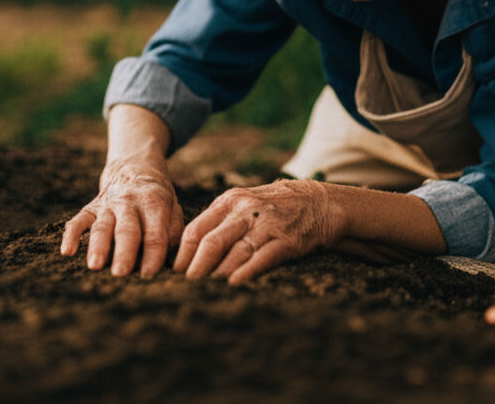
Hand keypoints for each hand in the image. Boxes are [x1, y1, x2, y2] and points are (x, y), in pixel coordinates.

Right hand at [60, 157, 183, 278]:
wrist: (133, 167)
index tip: (149, 274)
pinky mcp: (90, 208)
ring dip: (98, 246)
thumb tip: (171, 254)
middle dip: (124, 252)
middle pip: (127, 229)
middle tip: (121, 273)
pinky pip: (77, 221)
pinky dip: (71, 236)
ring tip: (95, 265)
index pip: (155, 233)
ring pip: (102, 226)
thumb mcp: (172, 206)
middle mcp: (130, 203)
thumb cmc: (156, 198)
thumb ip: (174, 229)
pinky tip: (66, 252)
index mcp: (154, 203)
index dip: (153, 254)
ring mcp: (108, 205)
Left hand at [173, 179, 341, 283]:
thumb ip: (219, 221)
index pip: (195, 229)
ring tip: (205, 293)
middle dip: (196, 270)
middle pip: (211, 242)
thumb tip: (188, 252)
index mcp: (229, 201)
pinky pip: (262, 258)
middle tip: (186, 289)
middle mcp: (245, 210)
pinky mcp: (287, 240)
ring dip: (217, 276)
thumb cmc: (273, 207)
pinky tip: (234, 285)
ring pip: (234, 253)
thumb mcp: (243, 203)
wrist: (319, 202)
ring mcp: (267, 225)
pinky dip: (246, 273)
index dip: (183, 255)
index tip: (176, 275)